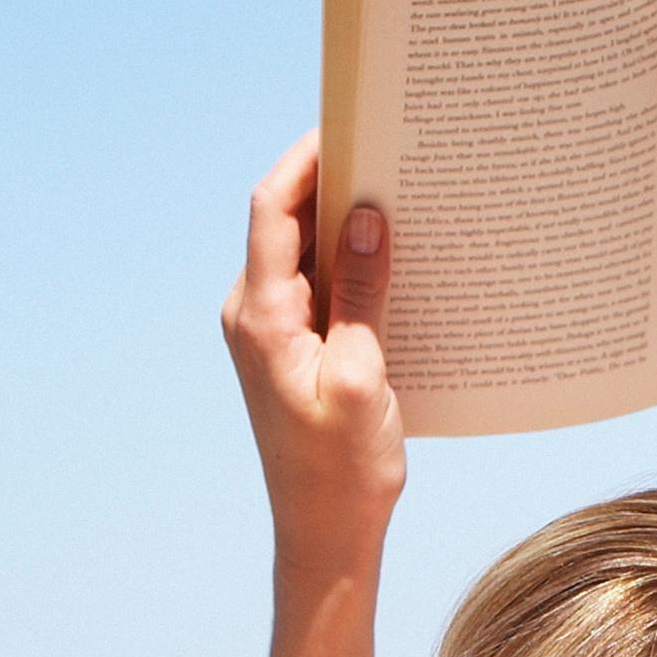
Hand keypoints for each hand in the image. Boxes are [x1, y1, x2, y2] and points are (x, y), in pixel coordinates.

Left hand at [221, 131, 402, 576]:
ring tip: (403, 192)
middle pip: (286, 219)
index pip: (273, 208)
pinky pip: (316, 284)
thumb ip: (361, 293)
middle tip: (393, 147)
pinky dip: (349, 262)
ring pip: (303, 249)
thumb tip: (365, 216)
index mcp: (261, 316)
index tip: (350, 121)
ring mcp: (268, 329)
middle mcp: (253, 313)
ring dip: (345, 221)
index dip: (307, 157)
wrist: (324, 535)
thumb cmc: (342, 470)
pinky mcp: (289, 346)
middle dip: (335, 179)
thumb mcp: (362, 376)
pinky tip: (394, 257)